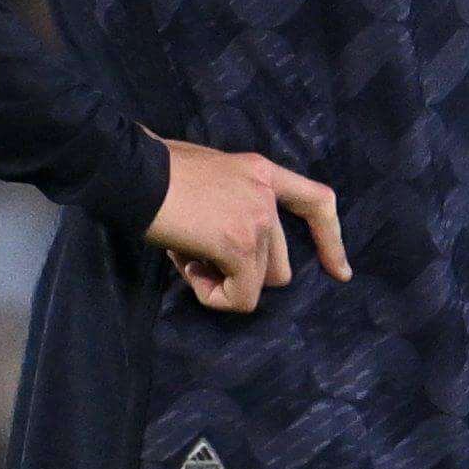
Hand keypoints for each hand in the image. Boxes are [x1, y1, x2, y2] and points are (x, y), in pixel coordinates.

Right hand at [144, 138, 348, 314]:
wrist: (128, 170)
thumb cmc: (153, 171)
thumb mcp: (208, 176)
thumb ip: (230, 204)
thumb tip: (221, 254)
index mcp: (262, 172)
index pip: (318, 203)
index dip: (331, 241)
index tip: (340, 271)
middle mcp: (267, 194)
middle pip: (279, 263)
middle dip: (242, 271)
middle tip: (197, 257)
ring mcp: (257, 220)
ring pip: (258, 282)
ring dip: (222, 281)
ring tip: (187, 256)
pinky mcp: (238, 246)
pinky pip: (240, 297)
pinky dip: (214, 297)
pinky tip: (188, 271)